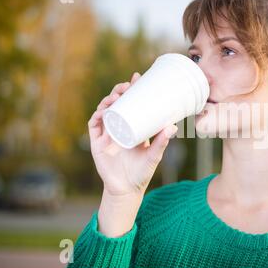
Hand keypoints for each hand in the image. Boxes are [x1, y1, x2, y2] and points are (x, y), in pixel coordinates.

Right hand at [88, 72, 177, 196]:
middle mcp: (118, 127)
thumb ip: (162, 142)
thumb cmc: (142, 172)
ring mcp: (107, 133)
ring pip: (105, 110)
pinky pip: (94, 125)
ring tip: (118, 95)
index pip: (131, 103)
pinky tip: (104, 111)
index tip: (137, 77)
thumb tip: (172, 126)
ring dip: (109, 100)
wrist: (127, 190)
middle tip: (128, 85)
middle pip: (116, 103)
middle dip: (120, 90)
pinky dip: (98, 116)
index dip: (132, 89)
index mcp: (132, 126)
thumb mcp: (154, 155)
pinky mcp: (97, 142)